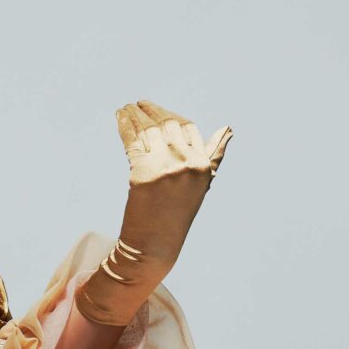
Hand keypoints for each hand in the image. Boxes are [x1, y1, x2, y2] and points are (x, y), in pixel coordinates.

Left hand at [117, 99, 230, 254]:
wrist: (153, 245)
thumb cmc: (177, 214)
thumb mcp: (201, 184)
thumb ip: (213, 155)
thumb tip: (228, 128)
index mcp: (201, 165)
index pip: (187, 127)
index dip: (171, 116)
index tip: (158, 111)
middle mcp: (185, 164)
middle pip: (166, 125)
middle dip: (151, 111)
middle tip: (138, 104)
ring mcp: (163, 169)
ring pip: (147, 130)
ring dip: (134, 115)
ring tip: (125, 108)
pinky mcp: (141, 175)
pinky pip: (131, 141)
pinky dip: (124, 125)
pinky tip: (119, 117)